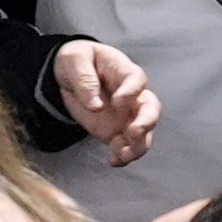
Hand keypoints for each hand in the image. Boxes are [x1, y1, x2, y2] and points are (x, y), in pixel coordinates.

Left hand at [52, 39, 158, 166]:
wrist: (71, 74)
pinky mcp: (117, 130)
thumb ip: (85, 79)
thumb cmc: (77, 60)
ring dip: (139, 144)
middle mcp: (132, 95)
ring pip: (144, 131)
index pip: (136, 80)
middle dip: (147, 121)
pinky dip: (123, 155)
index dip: (131, 92)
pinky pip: (126, 145)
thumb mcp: (74, 60)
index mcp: (122, 71)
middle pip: (150, 107)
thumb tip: (95, 105)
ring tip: (125, 154)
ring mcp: (127, 114)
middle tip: (134, 131)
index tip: (118, 102)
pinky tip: (114, 161)